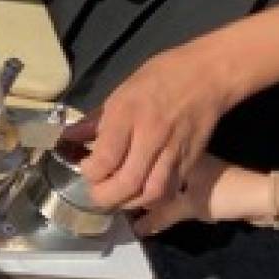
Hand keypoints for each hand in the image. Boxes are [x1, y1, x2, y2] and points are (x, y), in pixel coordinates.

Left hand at [69, 45, 237, 210]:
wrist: (208, 75)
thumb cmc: (161, 76)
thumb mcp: (122, 90)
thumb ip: (97, 119)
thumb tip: (71, 137)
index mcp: (129, 114)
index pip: (106, 157)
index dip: (91, 172)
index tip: (85, 169)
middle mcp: (151, 136)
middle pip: (127, 182)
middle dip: (106, 196)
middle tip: (96, 194)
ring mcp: (174, 151)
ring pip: (151, 193)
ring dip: (129, 202)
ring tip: (117, 198)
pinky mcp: (190, 160)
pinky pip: (170, 190)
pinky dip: (153, 199)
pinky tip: (142, 194)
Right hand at [133, 155, 269, 235]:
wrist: (263, 199)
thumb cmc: (225, 195)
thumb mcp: (190, 206)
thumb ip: (161, 216)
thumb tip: (135, 226)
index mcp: (178, 153)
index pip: (147, 158)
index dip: (130, 170)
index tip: (114, 183)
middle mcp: (184, 156)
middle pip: (154, 168)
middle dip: (140, 181)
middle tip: (122, 196)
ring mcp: (195, 169)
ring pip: (165, 178)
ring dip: (154, 189)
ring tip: (135, 203)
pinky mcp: (204, 182)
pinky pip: (177, 186)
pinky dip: (167, 194)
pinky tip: (159, 204)